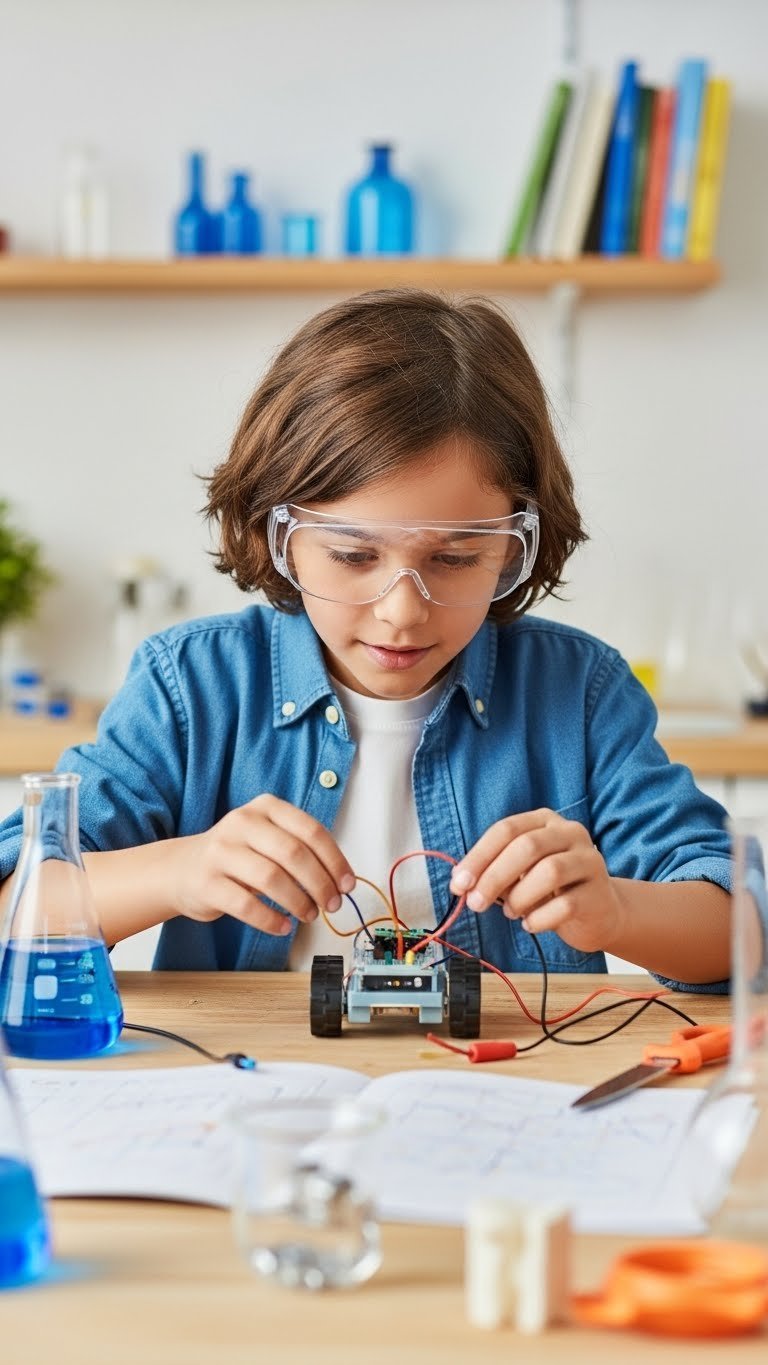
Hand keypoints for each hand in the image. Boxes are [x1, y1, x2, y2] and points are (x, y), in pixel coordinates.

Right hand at [171, 794, 355, 935]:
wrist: (182, 869)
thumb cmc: (237, 856)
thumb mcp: (267, 838)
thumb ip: (300, 850)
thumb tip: (340, 880)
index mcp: (265, 808)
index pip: (310, 830)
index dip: (334, 860)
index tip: (347, 884)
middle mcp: (242, 823)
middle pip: (293, 854)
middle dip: (320, 884)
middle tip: (332, 904)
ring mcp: (221, 851)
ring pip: (271, 878)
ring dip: (298, 902)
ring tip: (309, 915)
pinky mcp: (207, 882)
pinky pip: (246, 905)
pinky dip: (271, 920)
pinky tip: (283, 926)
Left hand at [449, 808, 624, 953]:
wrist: (599, 911)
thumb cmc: (551, 889)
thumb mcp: (520, 874)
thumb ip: (495, 872)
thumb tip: (464, 885)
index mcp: (545, 821)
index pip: (506, 830)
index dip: (479, 856)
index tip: (458, 883)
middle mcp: (570, 833)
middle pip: (527, 846)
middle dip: (494, 876)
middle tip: (475, 903)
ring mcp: (589, 861)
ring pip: (550, 872)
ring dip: (519, 897)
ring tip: (510, 912)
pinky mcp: (599, 893)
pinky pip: (565, 905)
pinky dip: (540, 918)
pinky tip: (530, 924)